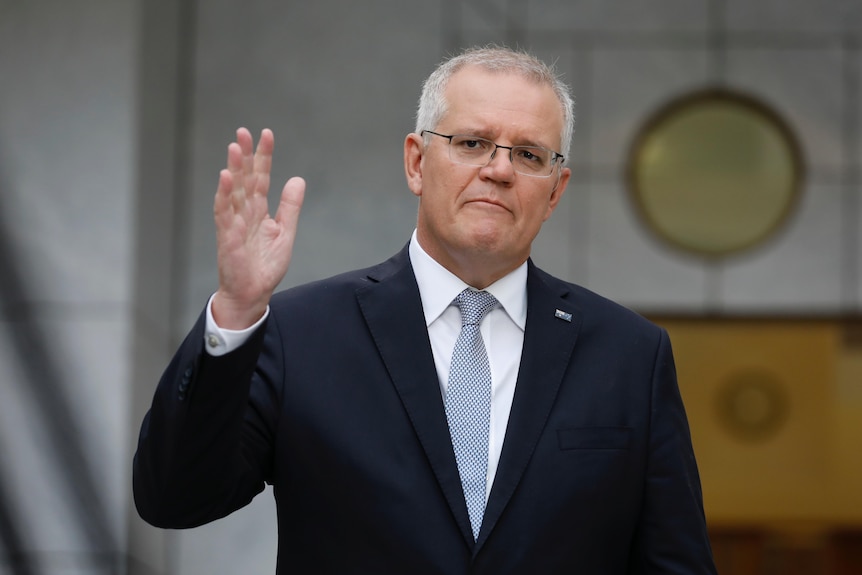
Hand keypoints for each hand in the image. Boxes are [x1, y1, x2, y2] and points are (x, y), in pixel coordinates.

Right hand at [211, 128, 304, 328]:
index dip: (263, 156)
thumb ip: (290, 206)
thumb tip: (298, 179)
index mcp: (258, 210)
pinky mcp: (228, 237)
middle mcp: (244, 212)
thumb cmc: (265, 265)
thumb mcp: (285, 232)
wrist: (254, 293)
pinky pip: (224, 212)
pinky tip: (225, 177)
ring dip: (233, 169)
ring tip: (235, 148)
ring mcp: (234, 223)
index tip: (266, 134)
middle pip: (244, 178)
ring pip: (232, 191)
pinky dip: (224, 194)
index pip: (261, 177)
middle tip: (243, 132)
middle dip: (245, 155)